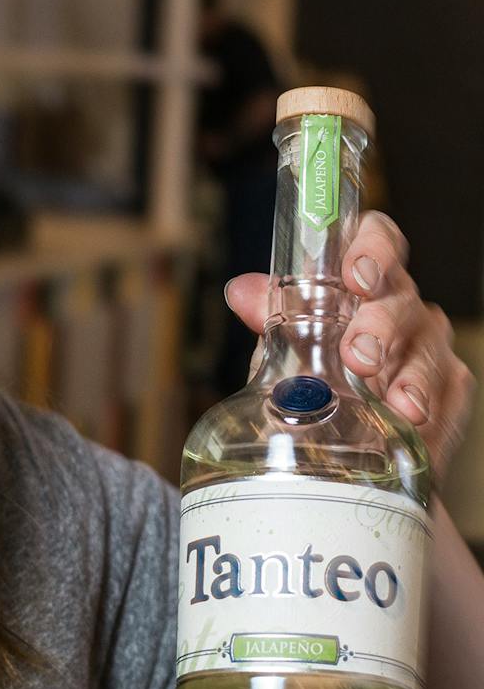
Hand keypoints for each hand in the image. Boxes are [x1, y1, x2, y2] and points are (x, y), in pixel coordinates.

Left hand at [226, 210, 476, 482]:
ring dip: (409, 372)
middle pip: (400, 297)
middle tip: (359, 354)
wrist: (335, 447)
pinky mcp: (446, 388)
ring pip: (428, 345)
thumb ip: (270, 320)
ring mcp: (426, 347)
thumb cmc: (312, 386)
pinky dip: (428, 402)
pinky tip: (412, 416)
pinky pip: (447, 389)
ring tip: (392, 398)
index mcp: (360, 286)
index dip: (371, 247)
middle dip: (380, 323)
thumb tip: (242, 290)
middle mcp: (398, 309)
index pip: (376, 241)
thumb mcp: (281, 353)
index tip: (354, 275)